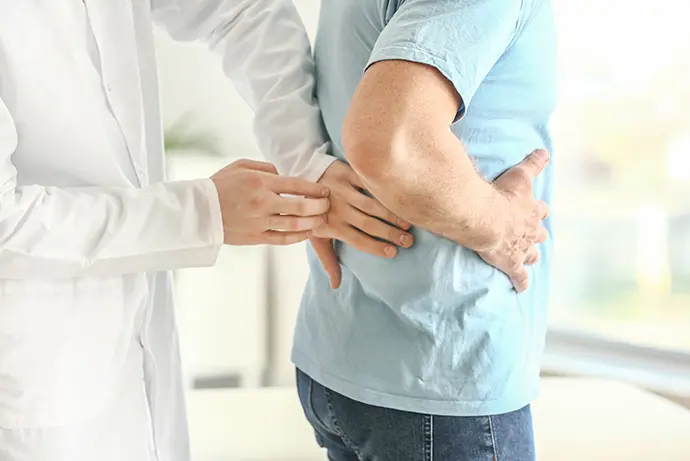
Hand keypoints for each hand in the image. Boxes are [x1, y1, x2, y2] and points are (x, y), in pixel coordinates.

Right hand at [211, 159, 328, 245]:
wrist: (198, 211)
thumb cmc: (221, 185)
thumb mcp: (241, 166)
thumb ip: (266, 168)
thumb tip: (285, 173)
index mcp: (261, 183)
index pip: (297, 185)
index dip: (315, 188)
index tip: (325, 190)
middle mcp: (263, 203)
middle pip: (300, 207)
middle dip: (319, 206)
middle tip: (327, 205)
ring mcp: (260, 222)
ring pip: (294, 225)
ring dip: (312, 223)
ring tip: (321, 220)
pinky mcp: (255, 238)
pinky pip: (283, 239)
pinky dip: (298, 237)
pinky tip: (306, 233)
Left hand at [309, 161, 413, 288]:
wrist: (302, 177)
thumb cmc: (314, 212)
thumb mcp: (316, 237)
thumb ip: (328, 260)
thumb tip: (335, 286)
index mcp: (332, 226)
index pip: (358, 240)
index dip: (376, 247)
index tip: (393, 253)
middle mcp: (338, 209)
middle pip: (368, 224)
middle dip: (390, 234)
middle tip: (408, 241)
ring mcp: (343, 191)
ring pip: (371, 205)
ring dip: (391, 214)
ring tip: (408, 223)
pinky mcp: (347, 173)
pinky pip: (368, 183)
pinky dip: (383, 191)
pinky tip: (398, 199)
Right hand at [478, 149, 550, 292]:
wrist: (485, 218)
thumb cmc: (501, 196)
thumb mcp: (520, 175)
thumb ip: (533, 163)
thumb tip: (546, 150)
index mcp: (532, 211)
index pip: (541, 211)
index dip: (539, 212)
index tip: (539, 212)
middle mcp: (530, 232)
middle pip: (539, 235)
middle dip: (537, 236)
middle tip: (533, 237)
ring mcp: (521, 249)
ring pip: (531, 255)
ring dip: (531, 256)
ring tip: (529, 259)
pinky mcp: (510, 264)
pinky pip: (519, 276)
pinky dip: (521, 282)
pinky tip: (521, 288)